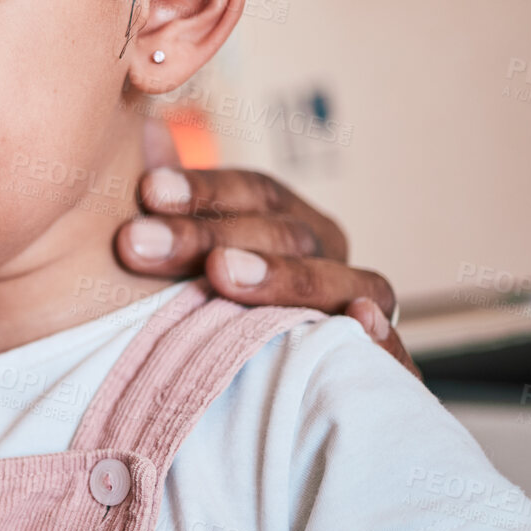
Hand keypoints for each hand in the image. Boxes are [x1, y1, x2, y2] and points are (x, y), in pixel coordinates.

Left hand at [116, 119, 416, 374]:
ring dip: (280, 276)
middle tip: (139, 242)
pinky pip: (392, 354)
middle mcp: (326, 256)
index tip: (147, 191)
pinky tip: (357, 319)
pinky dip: (380, 337)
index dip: (202, 189)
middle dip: (206, 236)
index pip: (253, 192)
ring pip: (335, 282)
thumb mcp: (178, 250)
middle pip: (279, 235)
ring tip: (221, 274)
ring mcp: (359, 306)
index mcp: (285, 220)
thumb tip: (141, 130)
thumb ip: (165, 199)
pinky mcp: (378, 368)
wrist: (259, 400)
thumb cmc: (197, 302)